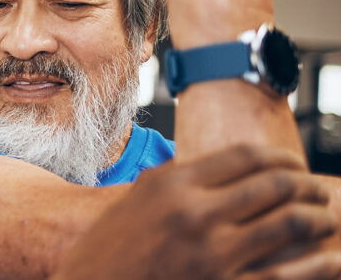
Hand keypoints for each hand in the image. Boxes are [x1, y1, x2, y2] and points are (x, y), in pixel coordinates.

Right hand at [52, 144, 340, 279]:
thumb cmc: (106, 251)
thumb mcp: (136, 201)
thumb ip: (177, 181)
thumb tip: (218, 167)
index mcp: (172, 184)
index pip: (245, 156)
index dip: (280, 157)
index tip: (293, 162)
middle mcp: (195, 212)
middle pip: (274, 184)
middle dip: (305, 184)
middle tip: (316, 190)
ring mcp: (211, 252)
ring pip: (288, 222)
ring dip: (316, 217)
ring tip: (323, 219)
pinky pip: (285, 274)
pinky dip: (317, 265)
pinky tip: (329, 260)